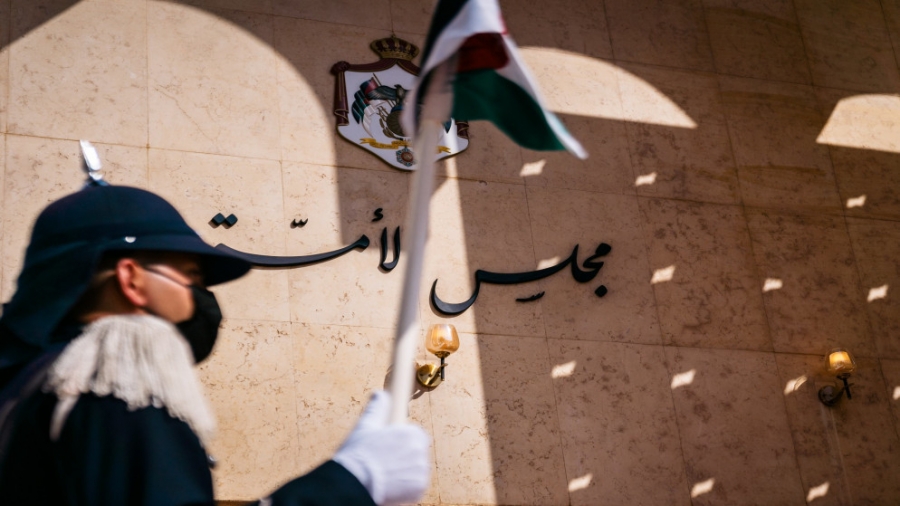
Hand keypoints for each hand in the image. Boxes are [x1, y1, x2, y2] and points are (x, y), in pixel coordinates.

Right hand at [332, 391, 430, 505]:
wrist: (355, 482)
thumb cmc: (359, 454)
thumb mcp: (365, 426)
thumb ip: (377, 408)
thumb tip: (379, 394)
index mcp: (411, 433)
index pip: (415, 435)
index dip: (401, 441)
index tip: (390, 447)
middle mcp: (420, 451)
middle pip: (416, 452)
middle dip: (404, 456)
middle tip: (385, 461)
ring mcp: (421, 471)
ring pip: (416, 469)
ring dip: (405, 472)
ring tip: (385, 473)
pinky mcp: (419, 489)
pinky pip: (416, 486)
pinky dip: (406, 487)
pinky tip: (390, 484)